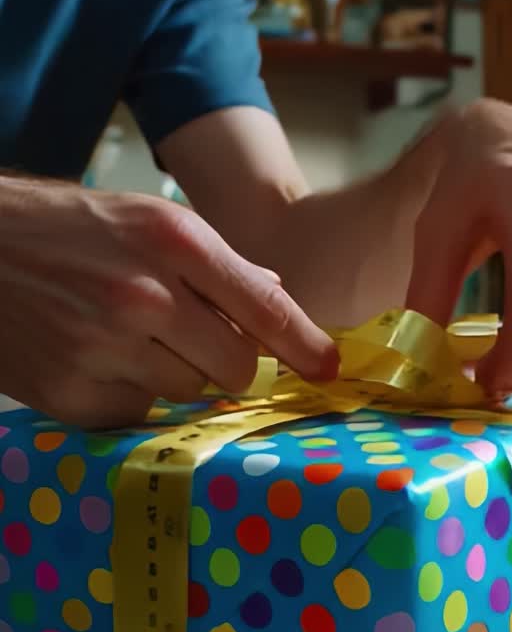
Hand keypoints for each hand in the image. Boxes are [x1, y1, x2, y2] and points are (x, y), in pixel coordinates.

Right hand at [0, 178, 336, 426]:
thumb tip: (276, 295)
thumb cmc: (61, 229)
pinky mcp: (72, 395)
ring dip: (175, 376)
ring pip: (188, 394)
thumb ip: (214, 262)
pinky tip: (98, 359)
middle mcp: (144, 295)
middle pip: (237, 369)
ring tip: (130, 340)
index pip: (265, 308)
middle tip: (196, 344)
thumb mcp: (143, 218)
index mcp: (172, 242)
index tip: (330, 369)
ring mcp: (105, 349)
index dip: (306, 346)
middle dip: (231, 364)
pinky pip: (138, 413)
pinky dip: (130, 394)